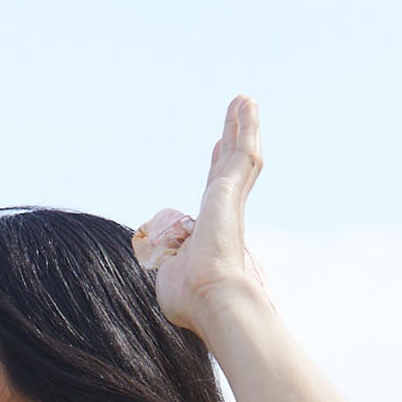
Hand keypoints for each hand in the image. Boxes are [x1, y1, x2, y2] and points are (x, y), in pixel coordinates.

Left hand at [133, 94, 271, 337]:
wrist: (213, 301)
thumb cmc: (190, 300)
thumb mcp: (167, 273)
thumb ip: (164, 259)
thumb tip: (155, 254)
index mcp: (211, 235)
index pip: (215, 196)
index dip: (216, 172)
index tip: (217, 152)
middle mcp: (226, 217)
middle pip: (230, 169)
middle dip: (232, 141)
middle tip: (238, 115)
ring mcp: (231, 204)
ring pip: (241, 157)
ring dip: (243, 127)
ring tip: (245, 100)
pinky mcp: (231, 192)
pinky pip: (243, 152)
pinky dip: (245, 127)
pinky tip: (246, 103)